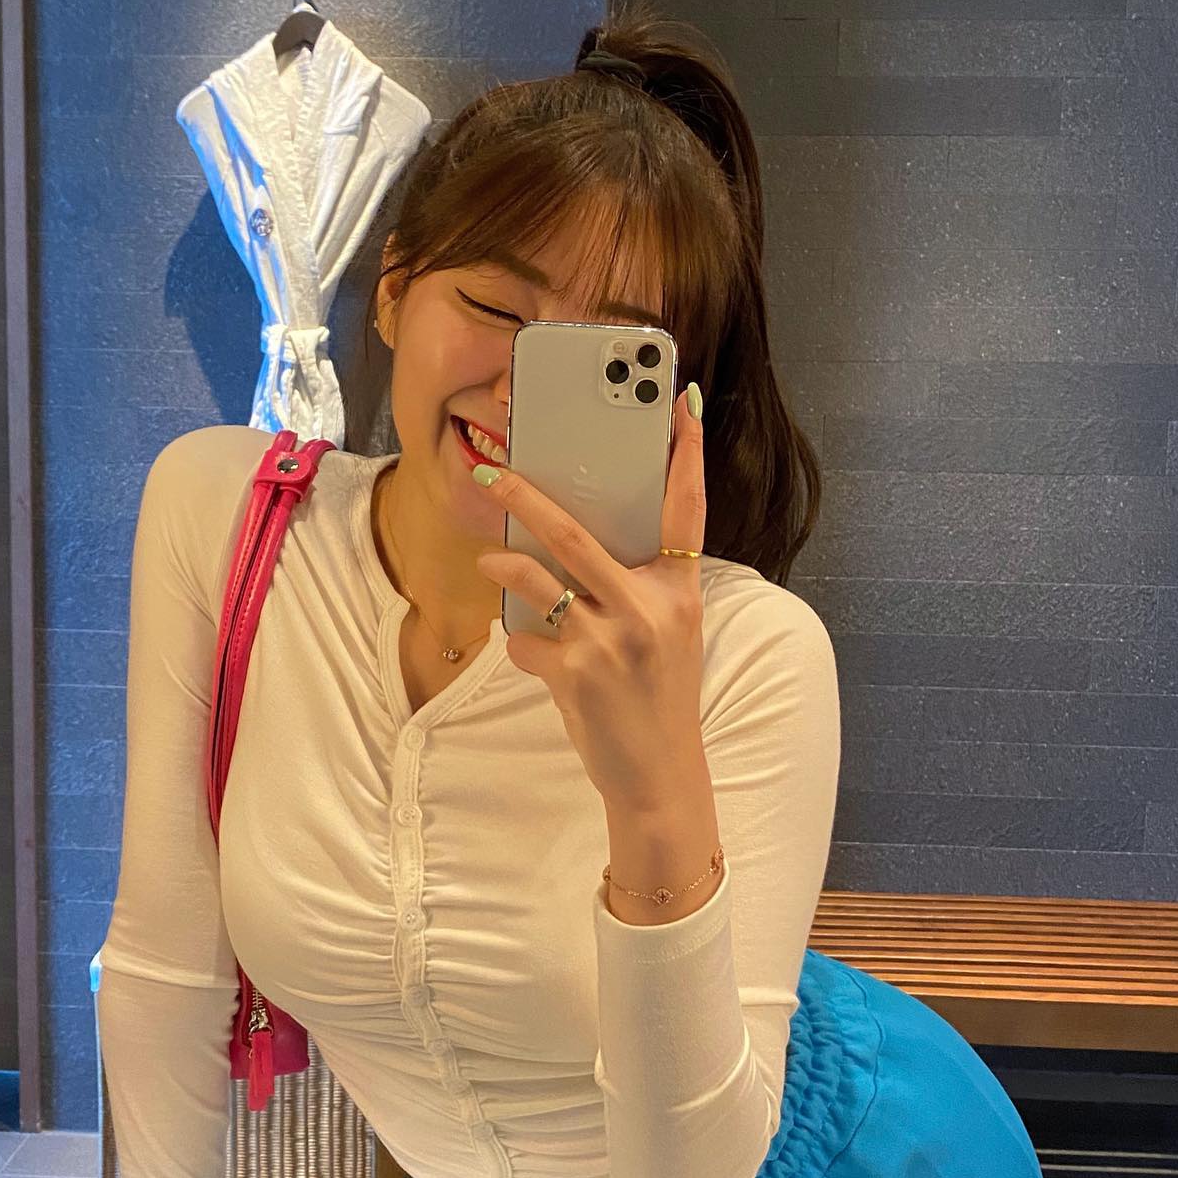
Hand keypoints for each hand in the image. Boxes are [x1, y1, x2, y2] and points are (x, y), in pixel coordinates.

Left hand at [473, 385, 707, 808]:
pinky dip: (524, 645)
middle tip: (491, 473)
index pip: (687, 511)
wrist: (660, 774)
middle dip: (525, 497)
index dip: (687, 455)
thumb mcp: (670, 633)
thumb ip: (640, 585)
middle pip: (575, 533)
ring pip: (536, 579)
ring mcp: (609, 640)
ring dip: (503, 566)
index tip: (683, 403)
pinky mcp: (574, 673)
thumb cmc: (659, 695)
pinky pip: (526, 639)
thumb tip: (577, 542)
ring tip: (490, 561)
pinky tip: (543, 661)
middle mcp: (647, 608)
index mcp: (679, 592)